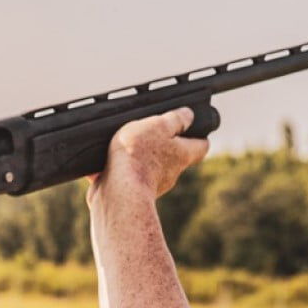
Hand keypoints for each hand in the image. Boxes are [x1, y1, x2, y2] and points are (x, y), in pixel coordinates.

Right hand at [87, 107, 208, 206]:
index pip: (201, 146)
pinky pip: (128, 178)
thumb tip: (188, 115)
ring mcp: (152, 185)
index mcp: (182, 155)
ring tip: (125, 146)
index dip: (198, 137)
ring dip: (142, 158)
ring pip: (151, 168)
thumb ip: (174, 119)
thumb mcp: (158, 126)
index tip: (192, 130)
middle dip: (166, 146)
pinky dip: (121, 170)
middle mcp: (171, 173)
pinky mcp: (131, 193)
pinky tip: (106, 161)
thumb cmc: (138, 156)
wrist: (118, 191)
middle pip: (175, 158)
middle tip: (153, 133)